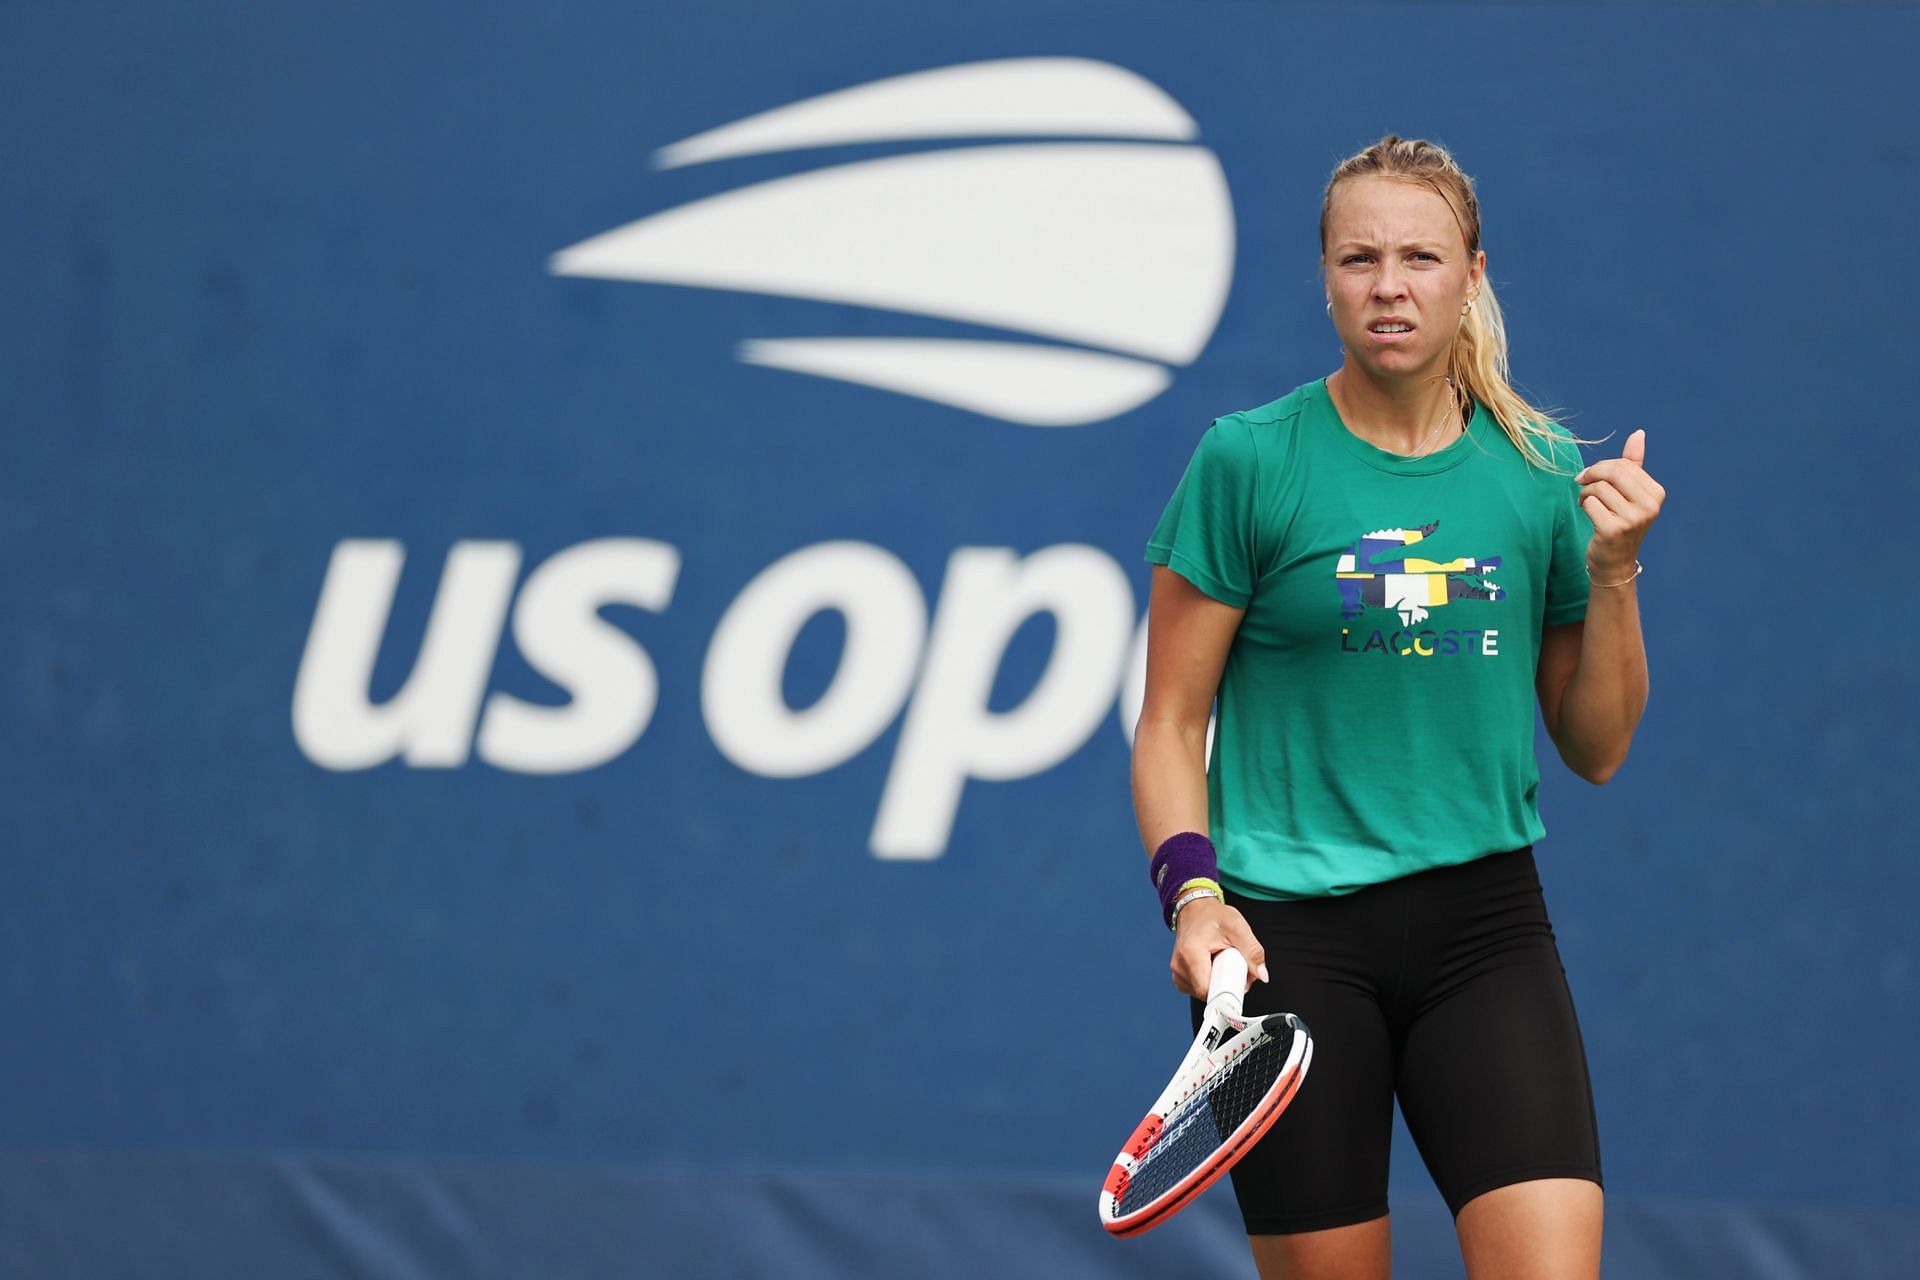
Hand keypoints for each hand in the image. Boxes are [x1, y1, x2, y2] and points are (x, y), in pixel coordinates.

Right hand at [1170, 898, 1268, 999]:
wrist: (1194, 909)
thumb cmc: (1212, 916)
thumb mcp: (1237, 926)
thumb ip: (1252, 951)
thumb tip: (1262, 975)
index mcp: (1191, 954)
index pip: (1207, 990)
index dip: (1226, 993)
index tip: (1240, 987)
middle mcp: (1179, 966)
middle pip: (1207, 993)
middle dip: (1227, 987)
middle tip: (1236, 968)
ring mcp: (1177, 972)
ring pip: (1203, 993)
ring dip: (1219, 985)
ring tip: (1224, 964)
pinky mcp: (1179, 975)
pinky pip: (1197, 990)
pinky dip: (1210, 983)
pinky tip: (1215, 968)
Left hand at [1575, 429, 1664, 577]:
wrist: (1614, 562)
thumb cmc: (1619, 521)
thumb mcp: (1629, 492)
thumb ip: (1633, 463)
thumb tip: (1638, 433)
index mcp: (1656, 493)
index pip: (1622, 465)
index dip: (1601, 467)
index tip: (1592, 477)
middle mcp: (1649, 506)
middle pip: (1611, 472)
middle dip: (1591, 475)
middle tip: (1582, 484)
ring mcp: (1633, 519)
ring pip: (1597, 488)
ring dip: (1585, 494)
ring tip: (1588, 504)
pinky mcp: (1614, 530)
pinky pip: (1589, 503)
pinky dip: (1583, 506)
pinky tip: (1588, 515)